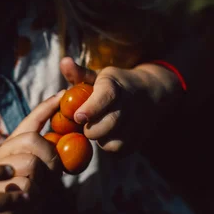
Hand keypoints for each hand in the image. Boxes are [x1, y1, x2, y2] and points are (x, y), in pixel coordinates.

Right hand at [0, 92, 63, 193]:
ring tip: (40, 187)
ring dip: (44, 177)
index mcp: (14, 143)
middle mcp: (3, 152)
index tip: (62, 95)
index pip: (31, 119)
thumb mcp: (43, 168)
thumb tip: (73, 133)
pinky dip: (37, 193)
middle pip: (32, 139)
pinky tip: (32, 199)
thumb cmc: (30, 191)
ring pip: (32, 162)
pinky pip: (29, 184)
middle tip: (56, 170)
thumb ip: (51, 151)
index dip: (47, 107)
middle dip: (50, 154)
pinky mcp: (0, 189)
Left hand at [59, 57, 182, 151]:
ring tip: (96, 130)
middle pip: (110, 123)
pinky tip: (106, 137)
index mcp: (115, 85)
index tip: (78, 117)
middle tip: (84, 125)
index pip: (106, 96)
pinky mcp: (140, 138)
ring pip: (114, 141)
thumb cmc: (114, 85)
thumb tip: (63, 62)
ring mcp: (137, 122)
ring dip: (100, 140)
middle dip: (91, 129)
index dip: (92, 108)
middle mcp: (129, 104)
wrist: (150, 92)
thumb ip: (79, 73)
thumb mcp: (99, 76)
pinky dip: (109, 147)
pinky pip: (120, 151)